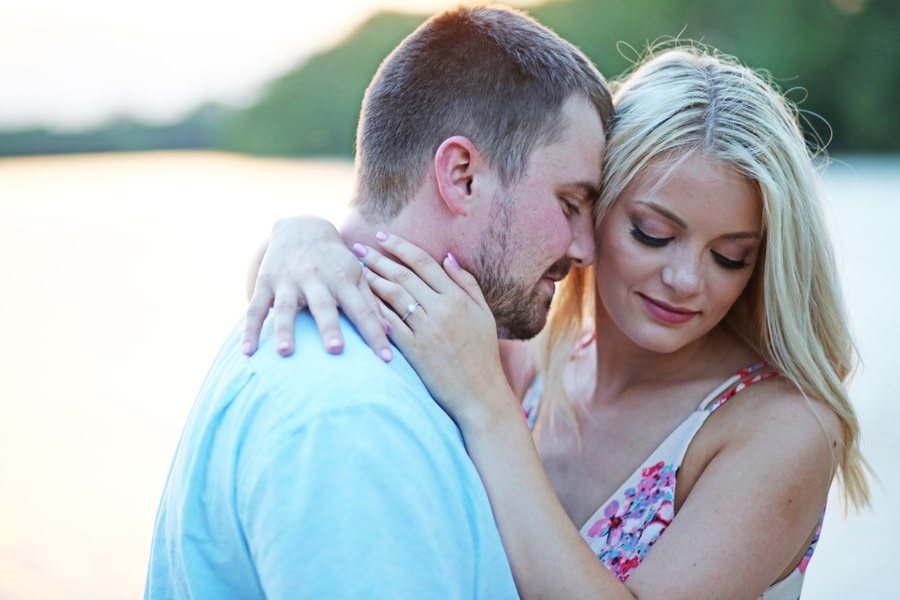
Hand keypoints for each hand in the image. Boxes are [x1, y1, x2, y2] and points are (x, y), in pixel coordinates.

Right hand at [241, 216, 392, 360]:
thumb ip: (370, 302)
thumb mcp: (355, 274)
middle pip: (324, 305)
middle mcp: (316, 278)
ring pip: (286, 307)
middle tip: (336, 350)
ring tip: (285, 353)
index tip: (387, 360)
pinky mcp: (266, 283)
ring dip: (285, 329)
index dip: (375, 334)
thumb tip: (391, 332)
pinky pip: (256, 308)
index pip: (363, 310)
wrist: (301, 227)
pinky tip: (246, 352)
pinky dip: (250, 330)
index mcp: (343, 278)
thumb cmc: (335, 260)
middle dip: (329, 327)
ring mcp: (288, 281)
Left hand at [358, 233, 516, 427]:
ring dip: (372, 279)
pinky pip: (389, 323)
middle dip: (378, 259)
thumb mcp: (483, 314)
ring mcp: (427, 329)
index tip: (382, 237)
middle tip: (358, 248)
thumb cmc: (483, 354)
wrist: (481, 394)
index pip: (424, 263)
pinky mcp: (415, 350)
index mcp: (458, 298)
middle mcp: (442, 309)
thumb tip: (447, 257)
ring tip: (355, 270)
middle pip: (404, 275)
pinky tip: (359, 300)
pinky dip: (373, 308)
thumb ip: (467, 283)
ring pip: (393, 296)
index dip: (401, 247)